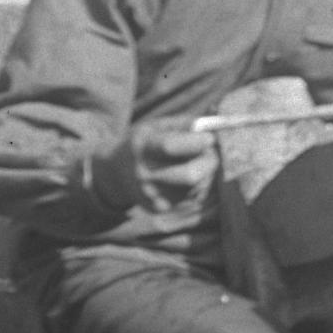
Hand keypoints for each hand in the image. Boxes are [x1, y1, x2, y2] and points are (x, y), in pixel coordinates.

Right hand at [96, 115, 215, 215]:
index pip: (170, 146)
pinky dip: (195, 185)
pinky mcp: (160, 208)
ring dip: (204, 172)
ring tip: (192, 162)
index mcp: (142, 147)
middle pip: (189, 175)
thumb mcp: (157, 126)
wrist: (115, 175)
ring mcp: (152, 195)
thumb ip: (185, 124)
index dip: (196, 142)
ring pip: (197, 185)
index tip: (210, 138)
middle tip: (213, 152)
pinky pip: (192, 195)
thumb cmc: (145, 143)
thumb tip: (217, 125)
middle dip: (209, 162)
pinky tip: (182, 177)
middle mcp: (145, 174)